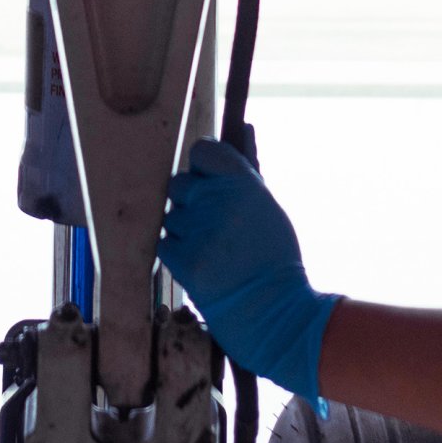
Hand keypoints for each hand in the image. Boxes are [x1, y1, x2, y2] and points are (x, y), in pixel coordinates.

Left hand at [159, 136, 339, 402]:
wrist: (276, 314)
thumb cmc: (274, 260)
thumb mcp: (268, 208)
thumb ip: (248, 170)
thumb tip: (243, 128)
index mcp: (243, 182)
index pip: (202, 151)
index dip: (202, 167)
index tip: (208, 182)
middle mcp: (218, 200)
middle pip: (179, 185)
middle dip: (190, 203)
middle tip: (212, 226)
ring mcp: (199, 230)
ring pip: (172, 218)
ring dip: (185, 232)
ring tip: (212, 252)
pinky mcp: (184, 260)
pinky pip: (165, 245)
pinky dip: (178, 255)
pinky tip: (202, 265)